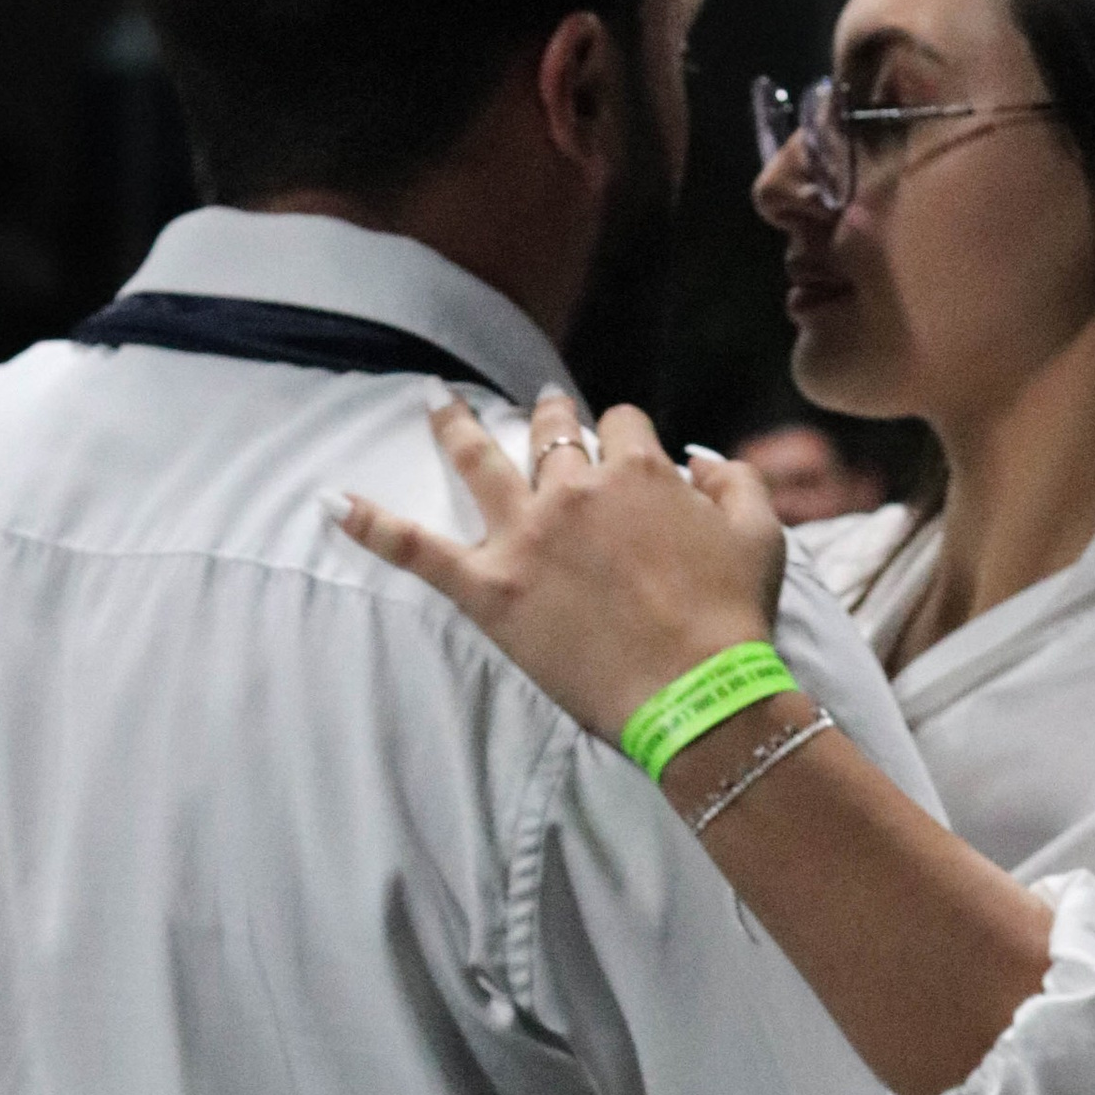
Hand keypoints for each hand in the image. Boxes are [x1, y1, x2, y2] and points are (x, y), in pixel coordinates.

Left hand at [336, 389, 786, 742]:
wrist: (698, 693)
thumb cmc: (733, 619)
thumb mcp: (762, 536)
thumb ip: (735, 483)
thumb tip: (701, 461)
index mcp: (639, 473)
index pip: (622, 426)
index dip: (624, 438)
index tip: (627, 455)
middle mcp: (575, 489)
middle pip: (551, 431)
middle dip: (548, 416)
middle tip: (542, 409)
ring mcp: (526, 534)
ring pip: (480, 460)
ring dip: (456, 426)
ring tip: (436, 402)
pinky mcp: (489, 587)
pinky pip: (418, 548)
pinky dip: (372, 526)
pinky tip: (333, 503)